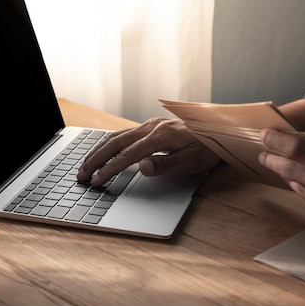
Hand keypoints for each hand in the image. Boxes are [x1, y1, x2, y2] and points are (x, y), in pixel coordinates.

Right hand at [77, 117, 220, 185]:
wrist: (223, 129)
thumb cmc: (210, 147)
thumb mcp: (192, 162)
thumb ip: (165, 165)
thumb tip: (141, 167)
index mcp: (160, 136)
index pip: (127, 156)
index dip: (109, 169)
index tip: (96, 181)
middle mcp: (151, 127)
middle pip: (114, 143)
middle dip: (95, 159)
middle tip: (81, 175)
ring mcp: (150, 124)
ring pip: (116, 136)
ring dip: (99, 151)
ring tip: (86, 164)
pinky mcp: (152, 126)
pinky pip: (124, 133)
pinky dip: (109, 143)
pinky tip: (103, 150)